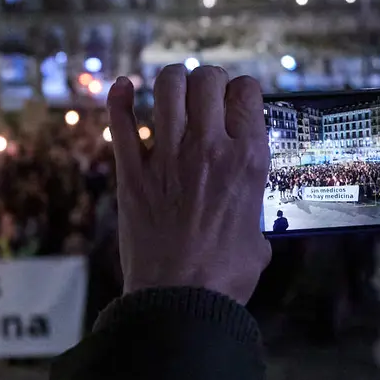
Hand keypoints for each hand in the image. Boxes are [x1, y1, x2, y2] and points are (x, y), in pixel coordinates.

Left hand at [106, 66, 271, 303]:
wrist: (180, 299)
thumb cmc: (225, 276)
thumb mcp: (259, 237)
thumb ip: (253, 208)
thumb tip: (248, 209)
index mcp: (247, 160)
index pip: (247, 93)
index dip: (241, 90)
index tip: (236, 100)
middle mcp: (209, 148)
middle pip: (207, 80)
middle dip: (208, 80)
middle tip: (206, 94)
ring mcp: (167, 157)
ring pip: (168, 87)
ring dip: (172, 80)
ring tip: (174, 89)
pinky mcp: (132, 172)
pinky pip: (121, 121)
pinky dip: (120, 98)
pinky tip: (122, 88)